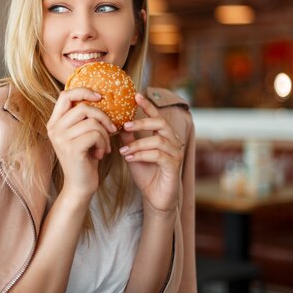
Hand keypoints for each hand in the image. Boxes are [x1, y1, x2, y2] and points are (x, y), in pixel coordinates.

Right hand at [47, 87, 117, 198]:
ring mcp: (61, 139)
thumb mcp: (82, 134)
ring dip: (105, 134)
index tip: (100, 97)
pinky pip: (95, 134)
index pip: (65, 95)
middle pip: (83, 107)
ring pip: (92, 122)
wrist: (80, 185)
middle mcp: (54, 129)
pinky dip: (104, 143)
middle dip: (103, 117)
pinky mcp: (72, 148)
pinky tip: (101, 154)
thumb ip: (84, 117)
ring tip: (104, 146)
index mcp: (54, 122)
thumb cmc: (85, 158)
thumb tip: (100, 96)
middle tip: (111, 129)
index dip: (83, 91)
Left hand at [118, 93, 184, 213]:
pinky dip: (142, 155)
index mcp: (164, 136)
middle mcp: (173, 142)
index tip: (136, 95)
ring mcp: (175, 154)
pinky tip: (130, 158)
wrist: (155, 197)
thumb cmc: (146, 173)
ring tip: (123, 150)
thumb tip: (117, 123)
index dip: (148, 105)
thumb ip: (128, 139)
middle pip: (160, 124)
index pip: (157, 116)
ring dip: (138, 144)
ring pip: (158, 140)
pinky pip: (158, 155)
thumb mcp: (133, 153)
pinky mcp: (174, 166)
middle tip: (125, 125)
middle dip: (142, 122)